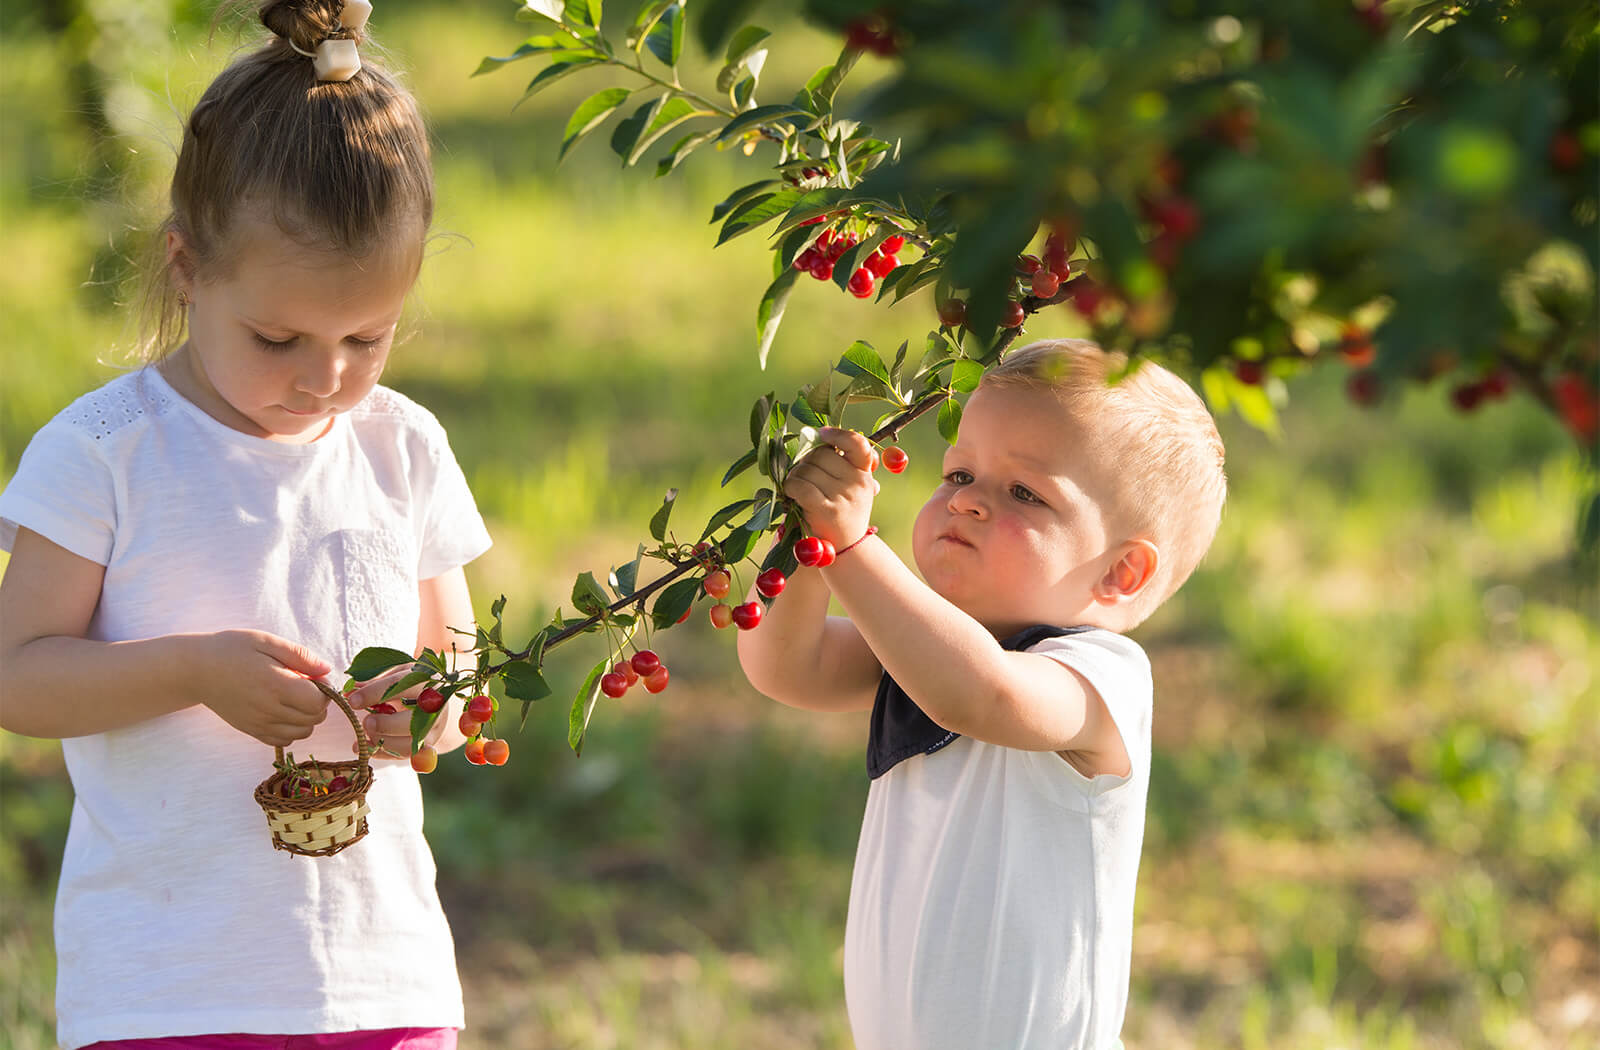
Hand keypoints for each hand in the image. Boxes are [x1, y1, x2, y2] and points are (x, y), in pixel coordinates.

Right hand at [200, 630, 331, 747]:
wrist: (196, 670)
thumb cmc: (232, 650)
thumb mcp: (267, 642)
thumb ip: (300, 656)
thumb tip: (327, 670)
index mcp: (275, 685)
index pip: (318, 702)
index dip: (325, 690)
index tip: (315, 676)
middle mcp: (268, 710)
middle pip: (314, 719)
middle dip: (319, 703)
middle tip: (306, 685)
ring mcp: (259, 724)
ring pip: (302, 733)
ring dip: (307, 717)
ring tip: (294, 698)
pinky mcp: (251, 731)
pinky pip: (283, 741)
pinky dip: (291, 729)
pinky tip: (283, 711)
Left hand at [346, 665, 445, 761]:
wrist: (438, 702)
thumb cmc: (412, 684)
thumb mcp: (397, 675)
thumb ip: (374, 682)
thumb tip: (348, 691)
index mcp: (426, 681)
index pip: (400, 685)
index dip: (374, 693)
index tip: (352, 700)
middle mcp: (434, 706)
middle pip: (412, 720)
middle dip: (385, 724)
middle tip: (365, 723)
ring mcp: (433, 727)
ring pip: (410, 742)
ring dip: (383, 742)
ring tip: (364, 735)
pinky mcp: (428, 744)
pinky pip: (405, 754)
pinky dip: (383, 753)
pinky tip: (366, 746)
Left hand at [783, 427, 878, 547]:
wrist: (846, 550)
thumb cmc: (843, 513)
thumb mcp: (853, 488)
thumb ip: (844, 465)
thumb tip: (821, 438)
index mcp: (865, 473)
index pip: (857, 443)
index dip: (837, 434)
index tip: (822, 434)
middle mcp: (858, 482)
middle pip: (821, 454)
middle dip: (805, 462)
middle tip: (802, 475)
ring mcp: (844, 497)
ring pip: (807, 470)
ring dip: (794, 476)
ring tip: (797, 488)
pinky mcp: (827, 511)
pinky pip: (801, 486)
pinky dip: (790, 487)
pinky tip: (790, 493)